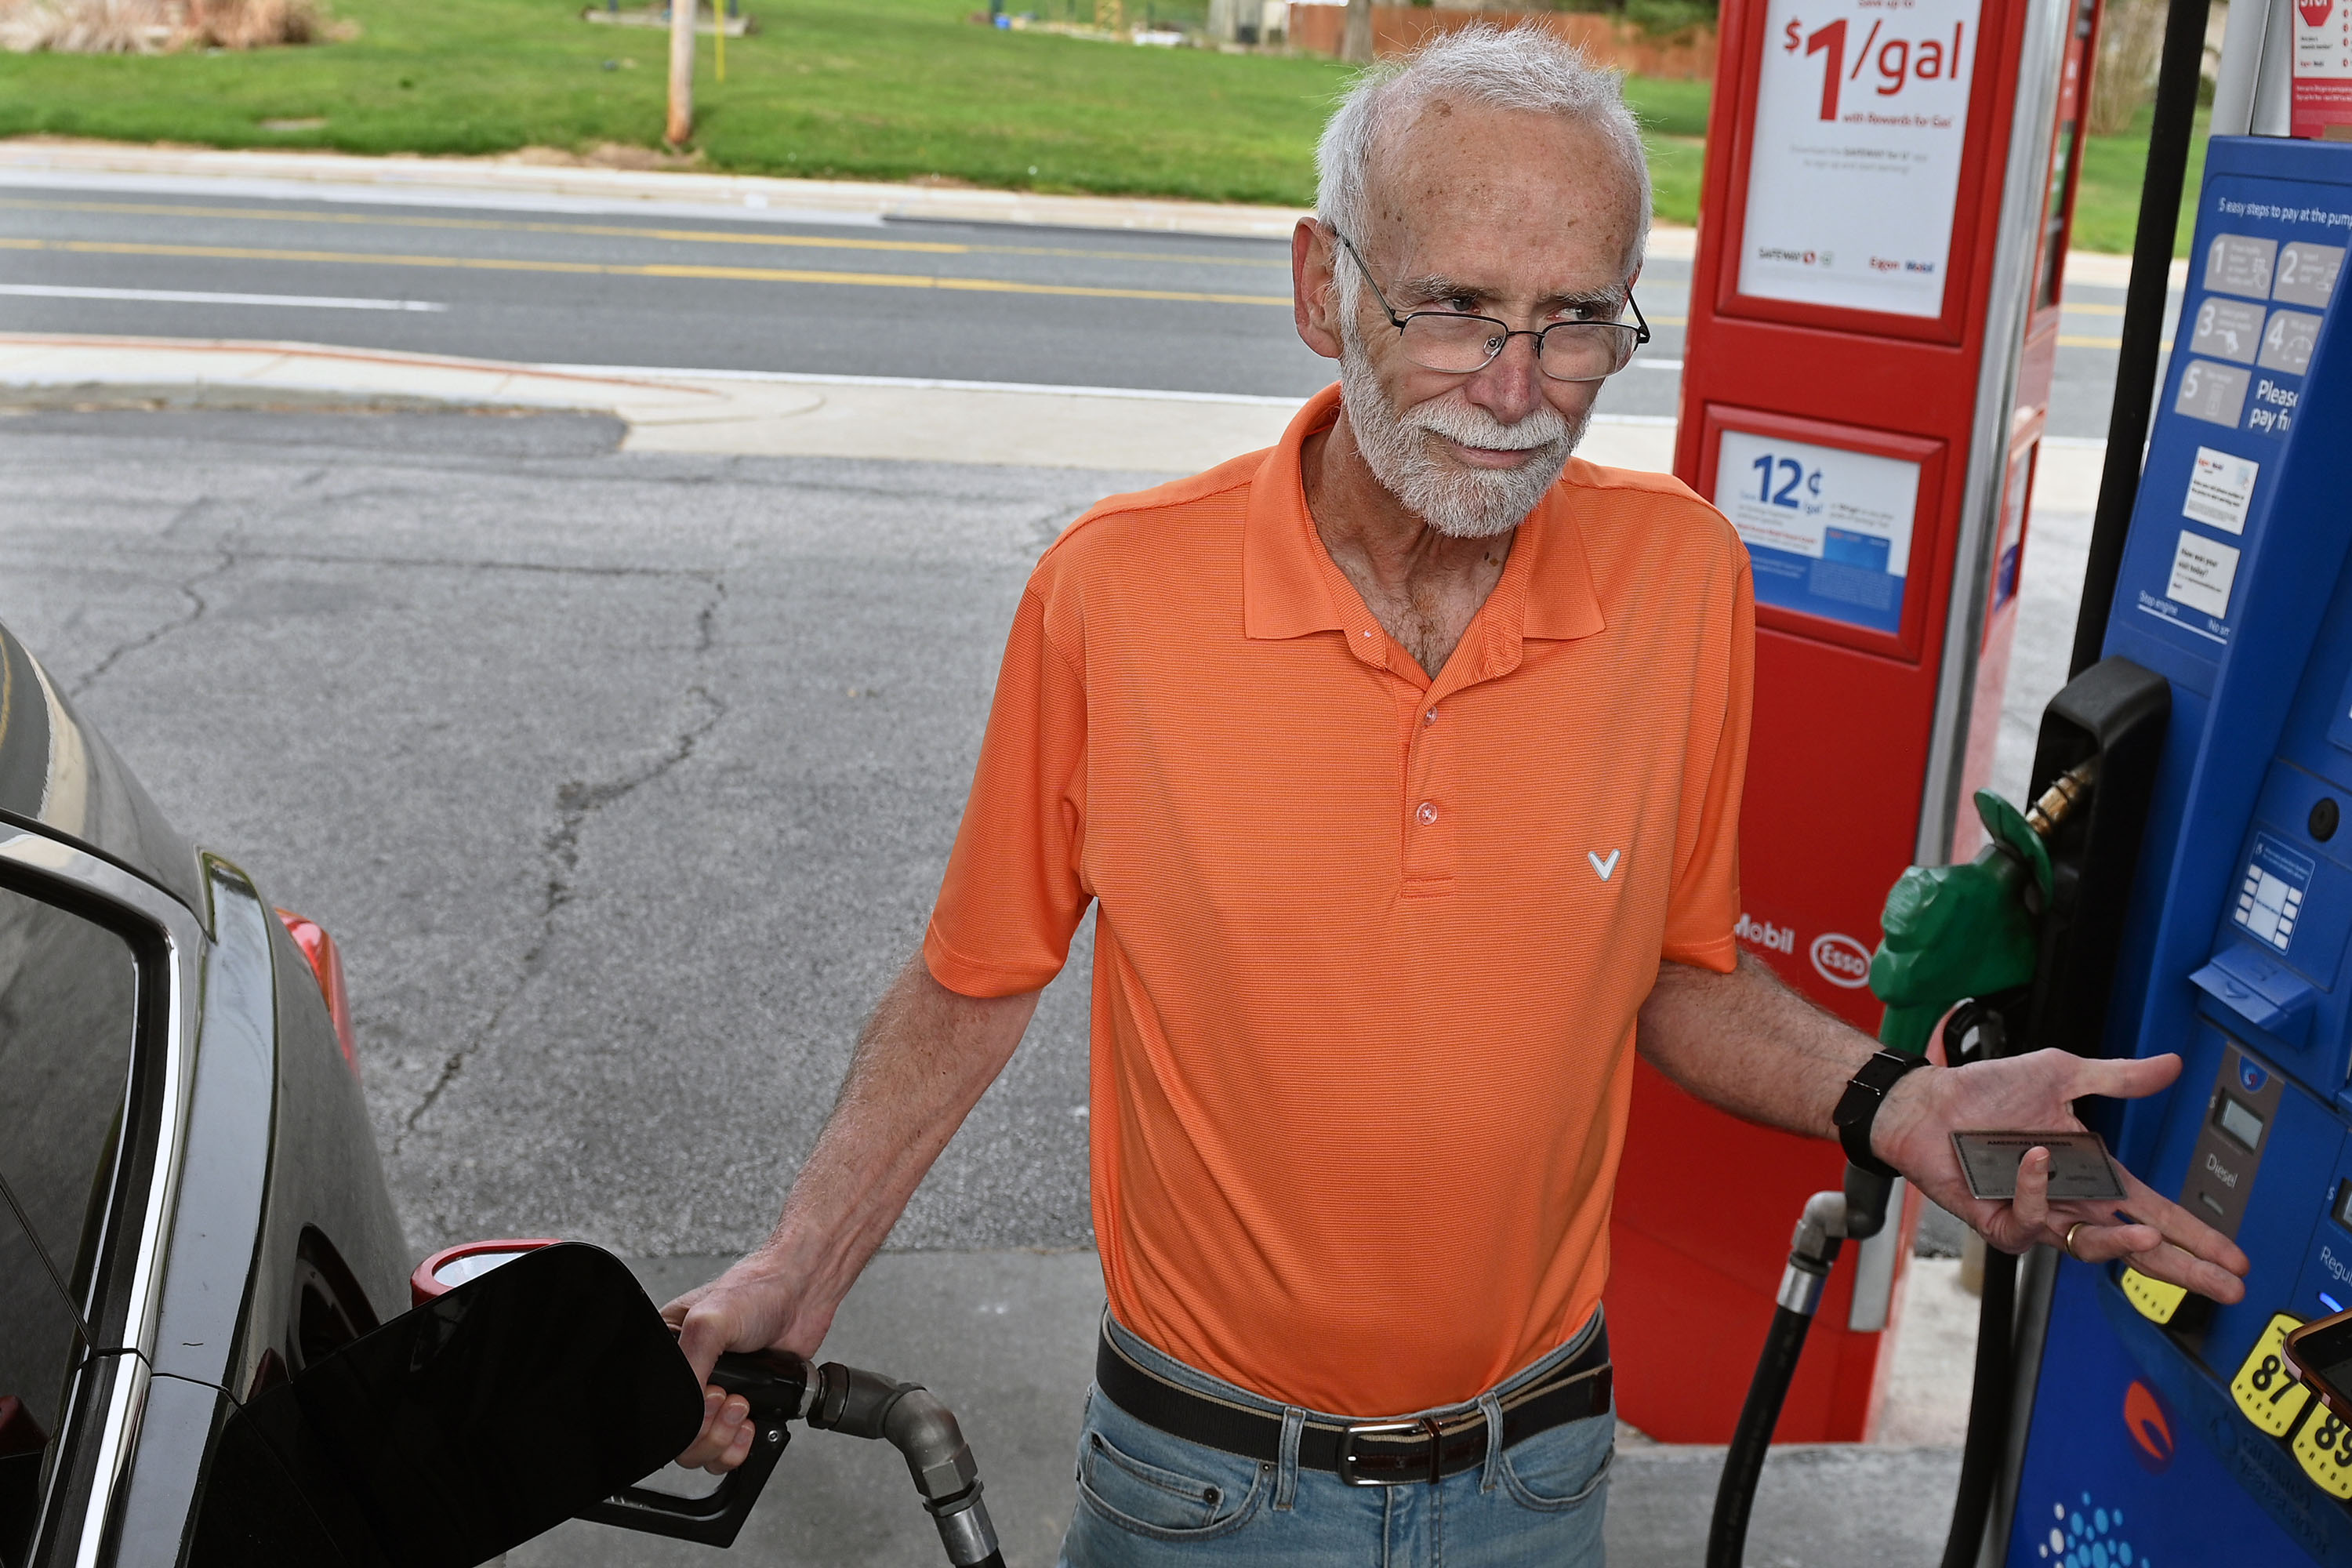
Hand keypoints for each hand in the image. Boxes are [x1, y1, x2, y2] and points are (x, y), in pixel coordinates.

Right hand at [662, 1254, 833, 1472]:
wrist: (803, 1290)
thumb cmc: (756, 1290)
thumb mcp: (709, 1322)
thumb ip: (691, 1366)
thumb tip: (688, 1411)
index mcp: (670, 1355)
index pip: (659, 1407)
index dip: (684, 1416)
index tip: (712, 1395)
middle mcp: (692, 1377)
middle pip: (680, 1438)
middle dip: (708, 1430)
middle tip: (733, 1399)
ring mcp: (719, 1396)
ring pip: (703, 1450)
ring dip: (724, 1440)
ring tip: (744, 1407)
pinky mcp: (747, 1406)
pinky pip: (731, 1449)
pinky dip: (741, 1447)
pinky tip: (751, 1425)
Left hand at [1876, 1049, 2249, 1302]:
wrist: (1927, 1102)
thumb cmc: (1985, 1091)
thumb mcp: (2063, 1073)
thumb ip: (2119, 1077)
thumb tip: (2171, 1064)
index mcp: (2094, 1174)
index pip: (2156, 1213)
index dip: (2195, 1236)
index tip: (2234, 1256)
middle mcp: (2071, 1201)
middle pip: (2138, 1248)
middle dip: (2184, 1268)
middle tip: (2225, 1285)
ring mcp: (2038, 1216)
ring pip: (2091, 1248)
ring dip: (2122, 1245)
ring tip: (2151, 1236)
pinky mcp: (2001, 1223)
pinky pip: (2032, 1223)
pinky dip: (2037, 1191)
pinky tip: (2035, 1159)